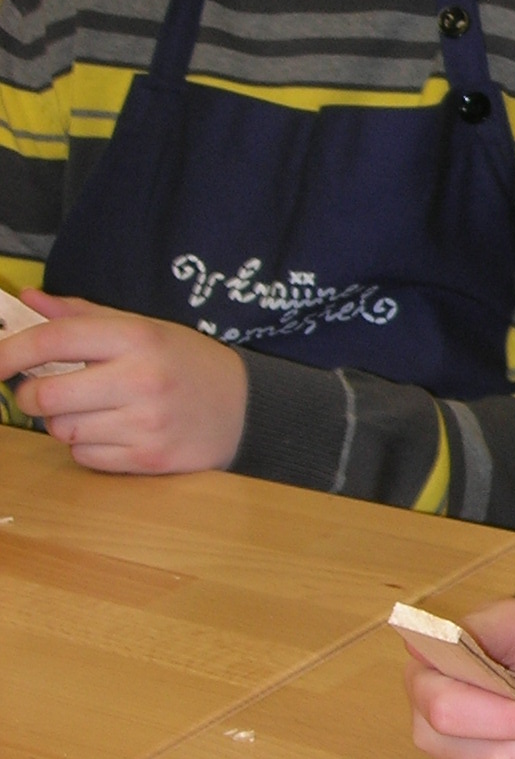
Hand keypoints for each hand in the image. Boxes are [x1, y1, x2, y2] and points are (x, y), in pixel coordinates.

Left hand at [0, 292, 247, 472]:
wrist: (247, 409)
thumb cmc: (186, 362)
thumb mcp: (142, 327)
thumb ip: (83, 315)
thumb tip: (29, 299)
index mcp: (136, 337)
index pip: (54, 340)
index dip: (10, 351)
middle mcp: (141, 378)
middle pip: (47, 395)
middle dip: (31, 396)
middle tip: (42, 392)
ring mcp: (146, 422)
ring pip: (62, 430)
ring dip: (64, 423)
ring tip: (94, 411)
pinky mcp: (149, 459)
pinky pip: (85, 457)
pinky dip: (87, 447)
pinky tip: (113, 433)